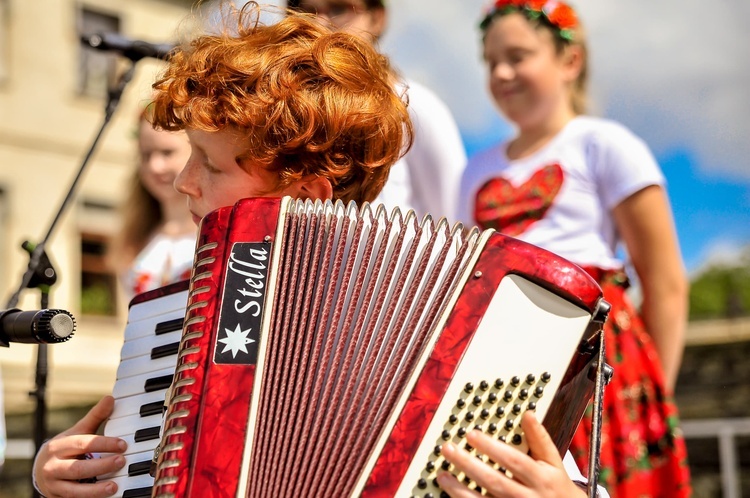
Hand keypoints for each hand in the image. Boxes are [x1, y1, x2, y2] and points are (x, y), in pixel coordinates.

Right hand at [34, 396, 127, 497]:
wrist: (41, 471)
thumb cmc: (65, 449)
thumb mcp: (77, 432)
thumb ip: (95, 417)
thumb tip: (111, 398)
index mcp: (59, 447)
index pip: (82, 444)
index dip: (103, 444)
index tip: (123, 444)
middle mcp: (54, 467)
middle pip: (77, 468)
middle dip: (100, 466)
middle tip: (122, 461)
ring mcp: (54, 485)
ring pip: (74, 490)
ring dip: (95, 490)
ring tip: (114, 486)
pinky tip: (105, 497)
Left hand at [437, 411, 585, 497]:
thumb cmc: (557, 487)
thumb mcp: (554, 463)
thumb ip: (540, 439)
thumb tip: (528, 414)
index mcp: (540, 478)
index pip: (512, 461)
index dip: (491, 447)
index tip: (471, 434)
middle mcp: (527, 497)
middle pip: (494, 481)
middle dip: (468, 465)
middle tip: (448, 449)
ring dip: (459, 490)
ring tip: (442, 475)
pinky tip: (451, 494)